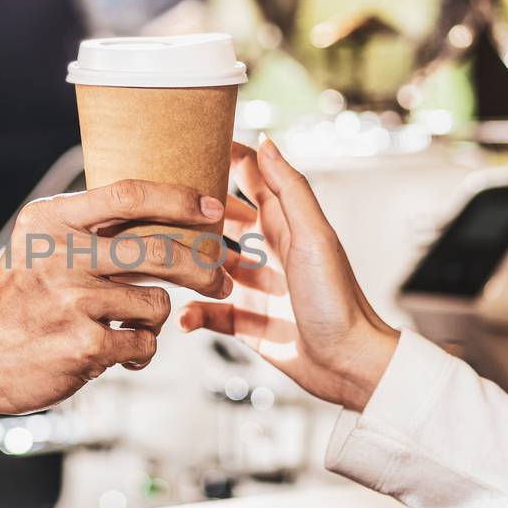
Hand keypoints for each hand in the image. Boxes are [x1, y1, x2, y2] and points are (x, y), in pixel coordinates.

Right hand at [0, 179, 233, 413]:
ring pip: (156, 304)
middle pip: (157, 250)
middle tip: (220, 278)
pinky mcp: (84, 345)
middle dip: (201, 267)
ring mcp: (73, 301)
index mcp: (52, 221)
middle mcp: (62, 255)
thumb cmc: (21, 301)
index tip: (211, 208)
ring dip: (152, 321)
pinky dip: (138, 352)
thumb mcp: (39, 246)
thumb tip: (165, 213)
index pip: (128, 194)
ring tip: (124, 328)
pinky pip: (143, 344)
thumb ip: (88, 229)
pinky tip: (113, 354)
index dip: (177, 198)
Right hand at [179, 139, 397, 410]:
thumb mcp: (313, 236)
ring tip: (164, 265)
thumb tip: (266, 142)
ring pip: (209, 266)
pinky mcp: (247, 321)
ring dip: (188, 265)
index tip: (191, 145)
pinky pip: (211, 312)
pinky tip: (184, 317)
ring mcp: (256, 287)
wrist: (349, 365)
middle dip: (194, 213)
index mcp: (286, 224)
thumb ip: (289, 190)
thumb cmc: (339, 300)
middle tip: (158, 206)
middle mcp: (269, 251)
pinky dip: (195, 313)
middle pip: (223, 221)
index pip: (252, 179)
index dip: (226, 160)